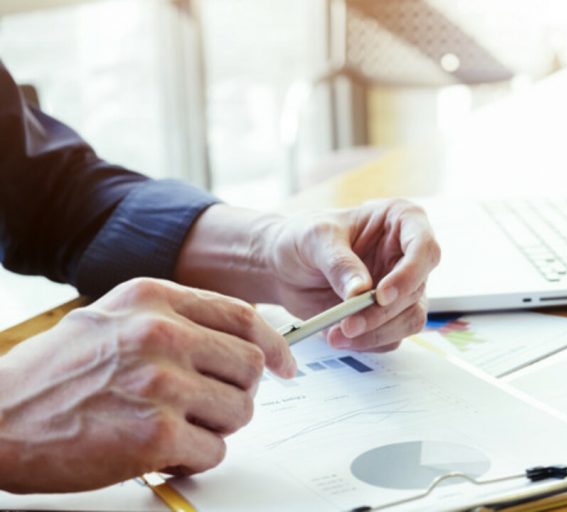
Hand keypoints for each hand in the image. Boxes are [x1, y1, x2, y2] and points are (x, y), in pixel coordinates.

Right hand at [0, 278, 294, 492]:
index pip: (243, 316)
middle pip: (250, 366)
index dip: (274, 344)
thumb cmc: (53, 374)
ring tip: (177, 428)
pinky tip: (164, 453)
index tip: (285, 365)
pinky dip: (195, 459)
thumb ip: (174, 319)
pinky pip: (213, 451)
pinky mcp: (154, 436)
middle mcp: (161, 334)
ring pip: (238, 411)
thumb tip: (238, 338)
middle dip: (238, 392)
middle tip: (211, 406)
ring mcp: (160, 384)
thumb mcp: (113, 318)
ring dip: (215, 428)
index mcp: (154, 299)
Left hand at [176, 200, 440, 351]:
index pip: (425, 248)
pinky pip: (390, 337)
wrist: (281, 268)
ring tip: (337, 334)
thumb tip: (362, 292)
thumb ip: (339, 263)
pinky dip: (366, 342)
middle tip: (348, 324)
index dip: (409, 274)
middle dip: (383, 313)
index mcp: (401, 221)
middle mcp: (407, 255)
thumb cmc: (301, 238)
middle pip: (416, 290)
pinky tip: (337, 336)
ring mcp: (401, 288)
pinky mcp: (388, 315)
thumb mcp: (315, 239)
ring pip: (409, 319)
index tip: (380, 295)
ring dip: (375, 333)